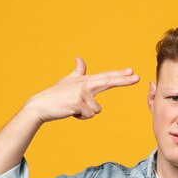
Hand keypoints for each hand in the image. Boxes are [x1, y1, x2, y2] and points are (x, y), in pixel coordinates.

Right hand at [22, 57, 139, 122]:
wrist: (40, 106)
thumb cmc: (55, 95)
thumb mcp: (67, 81)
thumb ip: (77, 72)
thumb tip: (79, 59)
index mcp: (84, 80)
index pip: (105, 77)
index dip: (119, 74)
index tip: (132, 71)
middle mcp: (84, 84)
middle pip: (107, 82)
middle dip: (123, 80)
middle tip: (137, 77)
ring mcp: (82, 93)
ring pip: (97, 109)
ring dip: (86, 113)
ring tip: (73, 108)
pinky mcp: (78, 103)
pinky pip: (88, 115)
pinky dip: (80, 117)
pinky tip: (70, 112)